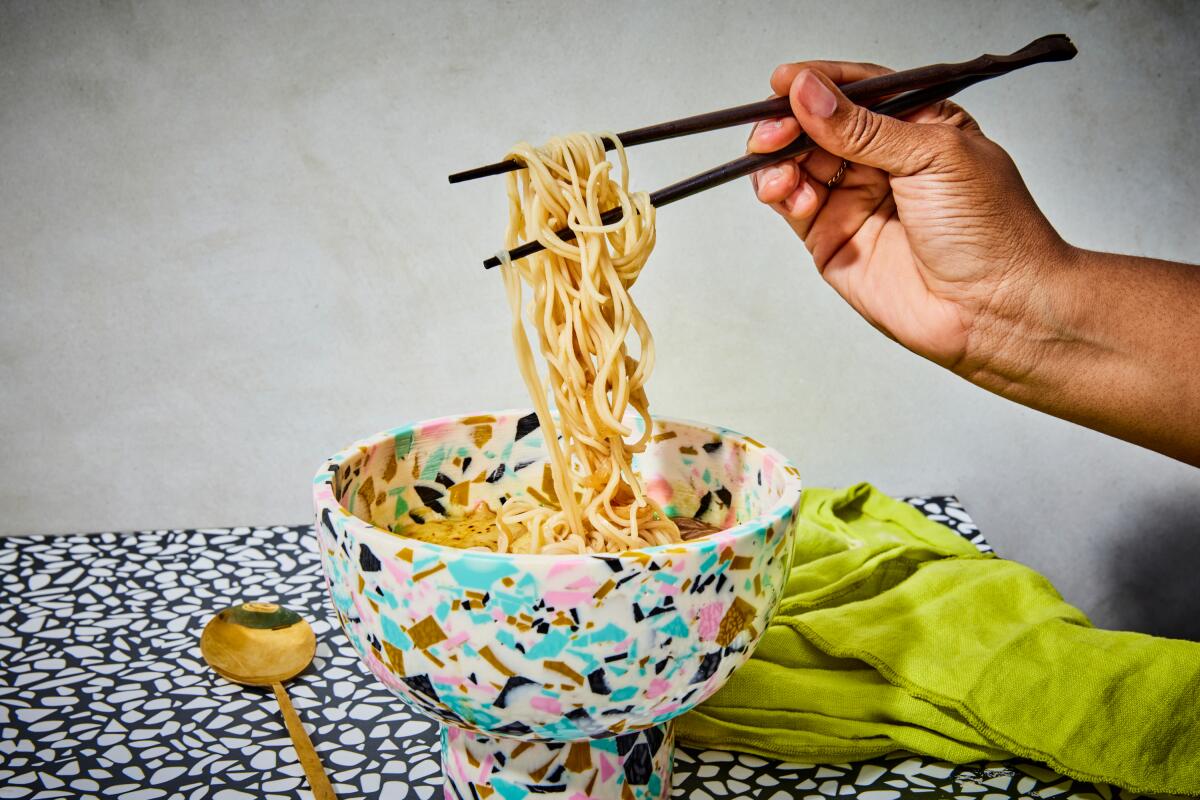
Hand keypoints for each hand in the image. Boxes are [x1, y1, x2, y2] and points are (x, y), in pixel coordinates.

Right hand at [749, 61, 1071, 373]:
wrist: (994, 308)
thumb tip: (810, 92)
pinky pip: (793, 205)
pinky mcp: (833, 239)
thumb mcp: (932, 156)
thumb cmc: (991, 230)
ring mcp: (854, 199)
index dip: (818, 82)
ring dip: (778, 160)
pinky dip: (781, 194)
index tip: (785, 80)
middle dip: (788, 122)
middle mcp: (882, 159)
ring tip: (778, 168)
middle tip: (772, 130)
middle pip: (817, 125)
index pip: (857, 89)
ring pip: (798, 164)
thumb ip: (863, 127)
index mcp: (917, 124)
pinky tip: (788, 192)